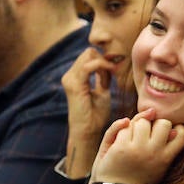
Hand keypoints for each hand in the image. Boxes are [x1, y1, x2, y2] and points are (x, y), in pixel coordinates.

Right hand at [62, 48, 117, 178]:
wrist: (88, 131)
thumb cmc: (95, 114)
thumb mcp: (101, 91)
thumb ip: (102, 77)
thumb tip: (108, 65)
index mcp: (75, 76)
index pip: (89, 55)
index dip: (104, 60)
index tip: (113, 73)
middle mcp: (69, 75)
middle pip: (89, 52)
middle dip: (104, 61)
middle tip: (112, 77)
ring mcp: (69, 79)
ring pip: (89, 55)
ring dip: (104, 65)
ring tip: (108, 82)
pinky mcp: (74, 84)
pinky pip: (89, 66)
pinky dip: (102, 69)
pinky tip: (107, 82)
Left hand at [90, 110, 183, 183]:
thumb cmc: (137, 177)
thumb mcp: (157, 165)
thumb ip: (164, 143)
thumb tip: (163, 120)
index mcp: (166, 159)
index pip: (183, 134)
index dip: (176, 128)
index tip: (166, 133)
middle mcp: (155, 152)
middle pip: (163, 122)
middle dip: (154, 124)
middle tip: (145, 137)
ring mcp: (138, 149)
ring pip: (142, 121)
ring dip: (136, 127)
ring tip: (131, 141)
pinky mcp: (121, 147)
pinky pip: (125, 127)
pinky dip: (121, 132)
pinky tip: (118, 144)